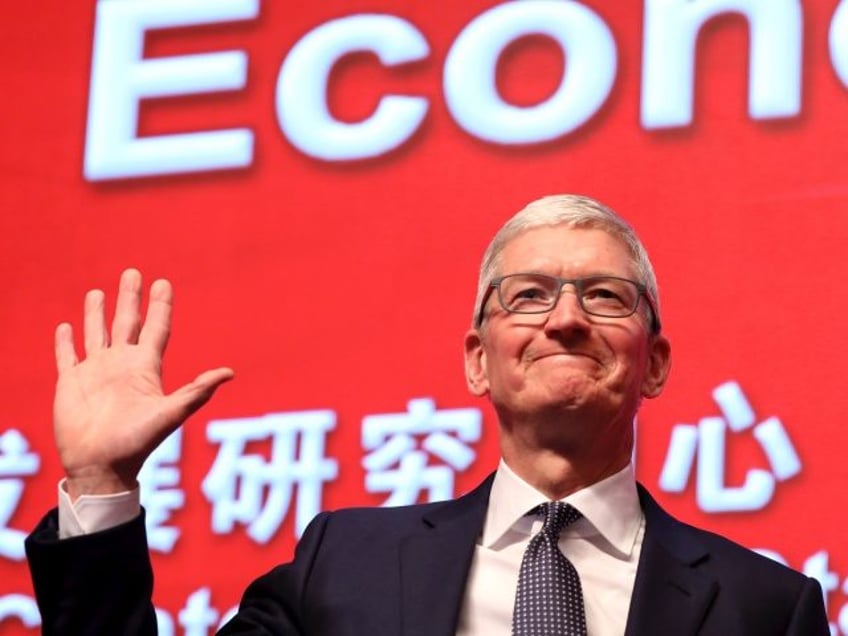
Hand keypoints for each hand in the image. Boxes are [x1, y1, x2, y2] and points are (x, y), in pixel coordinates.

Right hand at [54, 269, 233, 499]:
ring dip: (96, 314)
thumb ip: (197, 392)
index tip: (164, 282)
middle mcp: (122, 365)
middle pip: (127, 323)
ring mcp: (96, 373)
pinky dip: (66, 342)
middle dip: (130, 298)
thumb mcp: (170, 414)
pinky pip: (68, 356)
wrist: (102, 468)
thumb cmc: (137, 443)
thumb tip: (230, 373)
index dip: (160, 305)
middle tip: (133, 272)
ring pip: (96, 334)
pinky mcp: (71, 383)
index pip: (156, 328)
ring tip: (98, 292)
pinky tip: (66, 326)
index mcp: (145, 368)